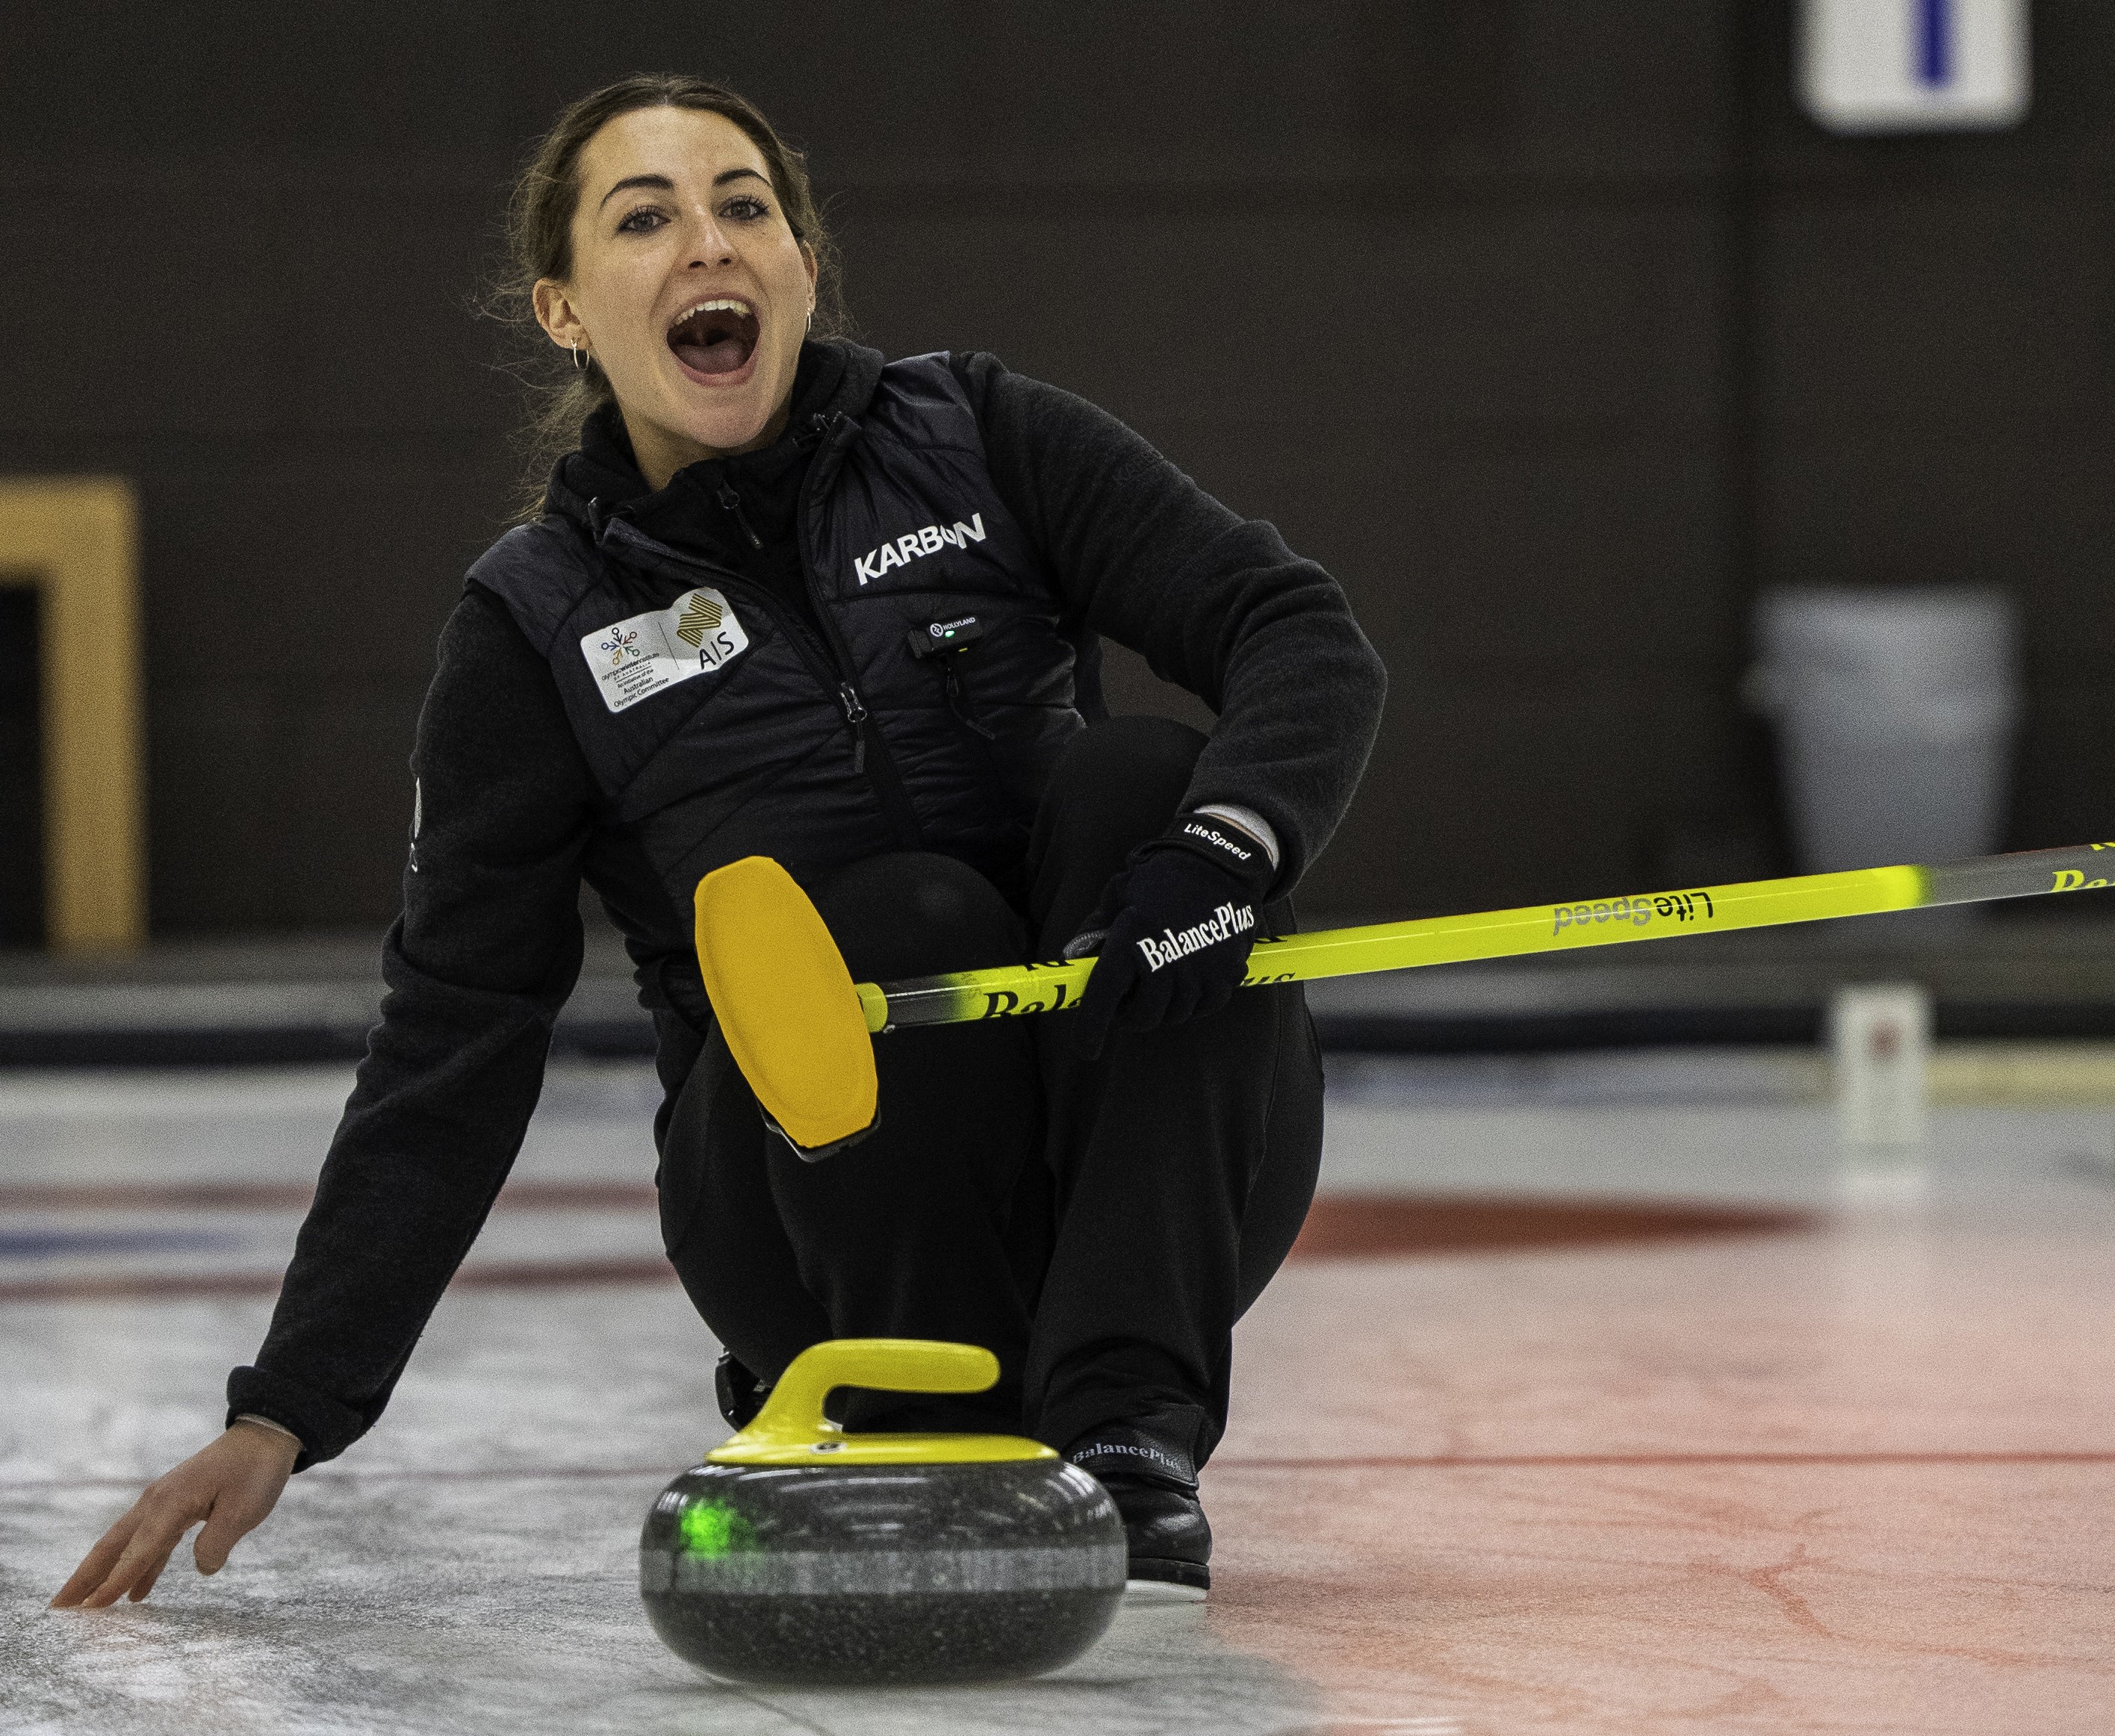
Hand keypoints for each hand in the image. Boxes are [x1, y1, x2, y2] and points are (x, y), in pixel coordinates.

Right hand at [50, 1420, 300, 1607]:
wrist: (265, 1436)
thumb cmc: (256, 1472)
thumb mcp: (244, 1510)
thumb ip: (216, 1543)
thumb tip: (201, 1568)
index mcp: (170, 1504)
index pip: (137, 1553)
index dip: (114, 1583)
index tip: (90, 1610)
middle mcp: (156, 1503)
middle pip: (112, 1546)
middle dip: (85, 1578)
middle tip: (59, 1608)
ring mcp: (163, 1503)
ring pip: (126, 1545)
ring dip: (105, 1574)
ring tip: (86, 1607)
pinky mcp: (175, 1505)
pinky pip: (149, 1542)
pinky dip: (139, 1566)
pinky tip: (137, 1593)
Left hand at [1069, 814, 1274, 1058]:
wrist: (1218, 863)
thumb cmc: (1160, 879)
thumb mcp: (1119, 896)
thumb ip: (1095, 931)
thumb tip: (1073, 959)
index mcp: (1130, 941)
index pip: (1103, 998)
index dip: (1091, 1030)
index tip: (1085, 1050)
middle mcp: (1164, 961)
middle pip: (1142, 1017)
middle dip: (1129, 1014)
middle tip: (1128, 998)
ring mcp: (1198, 972)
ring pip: (1174, 1015)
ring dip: (1162, 1006)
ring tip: (1161, 978)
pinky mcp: (1226, 976)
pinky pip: (1204, 1007)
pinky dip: (1193, 1000)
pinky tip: (1189, 975)